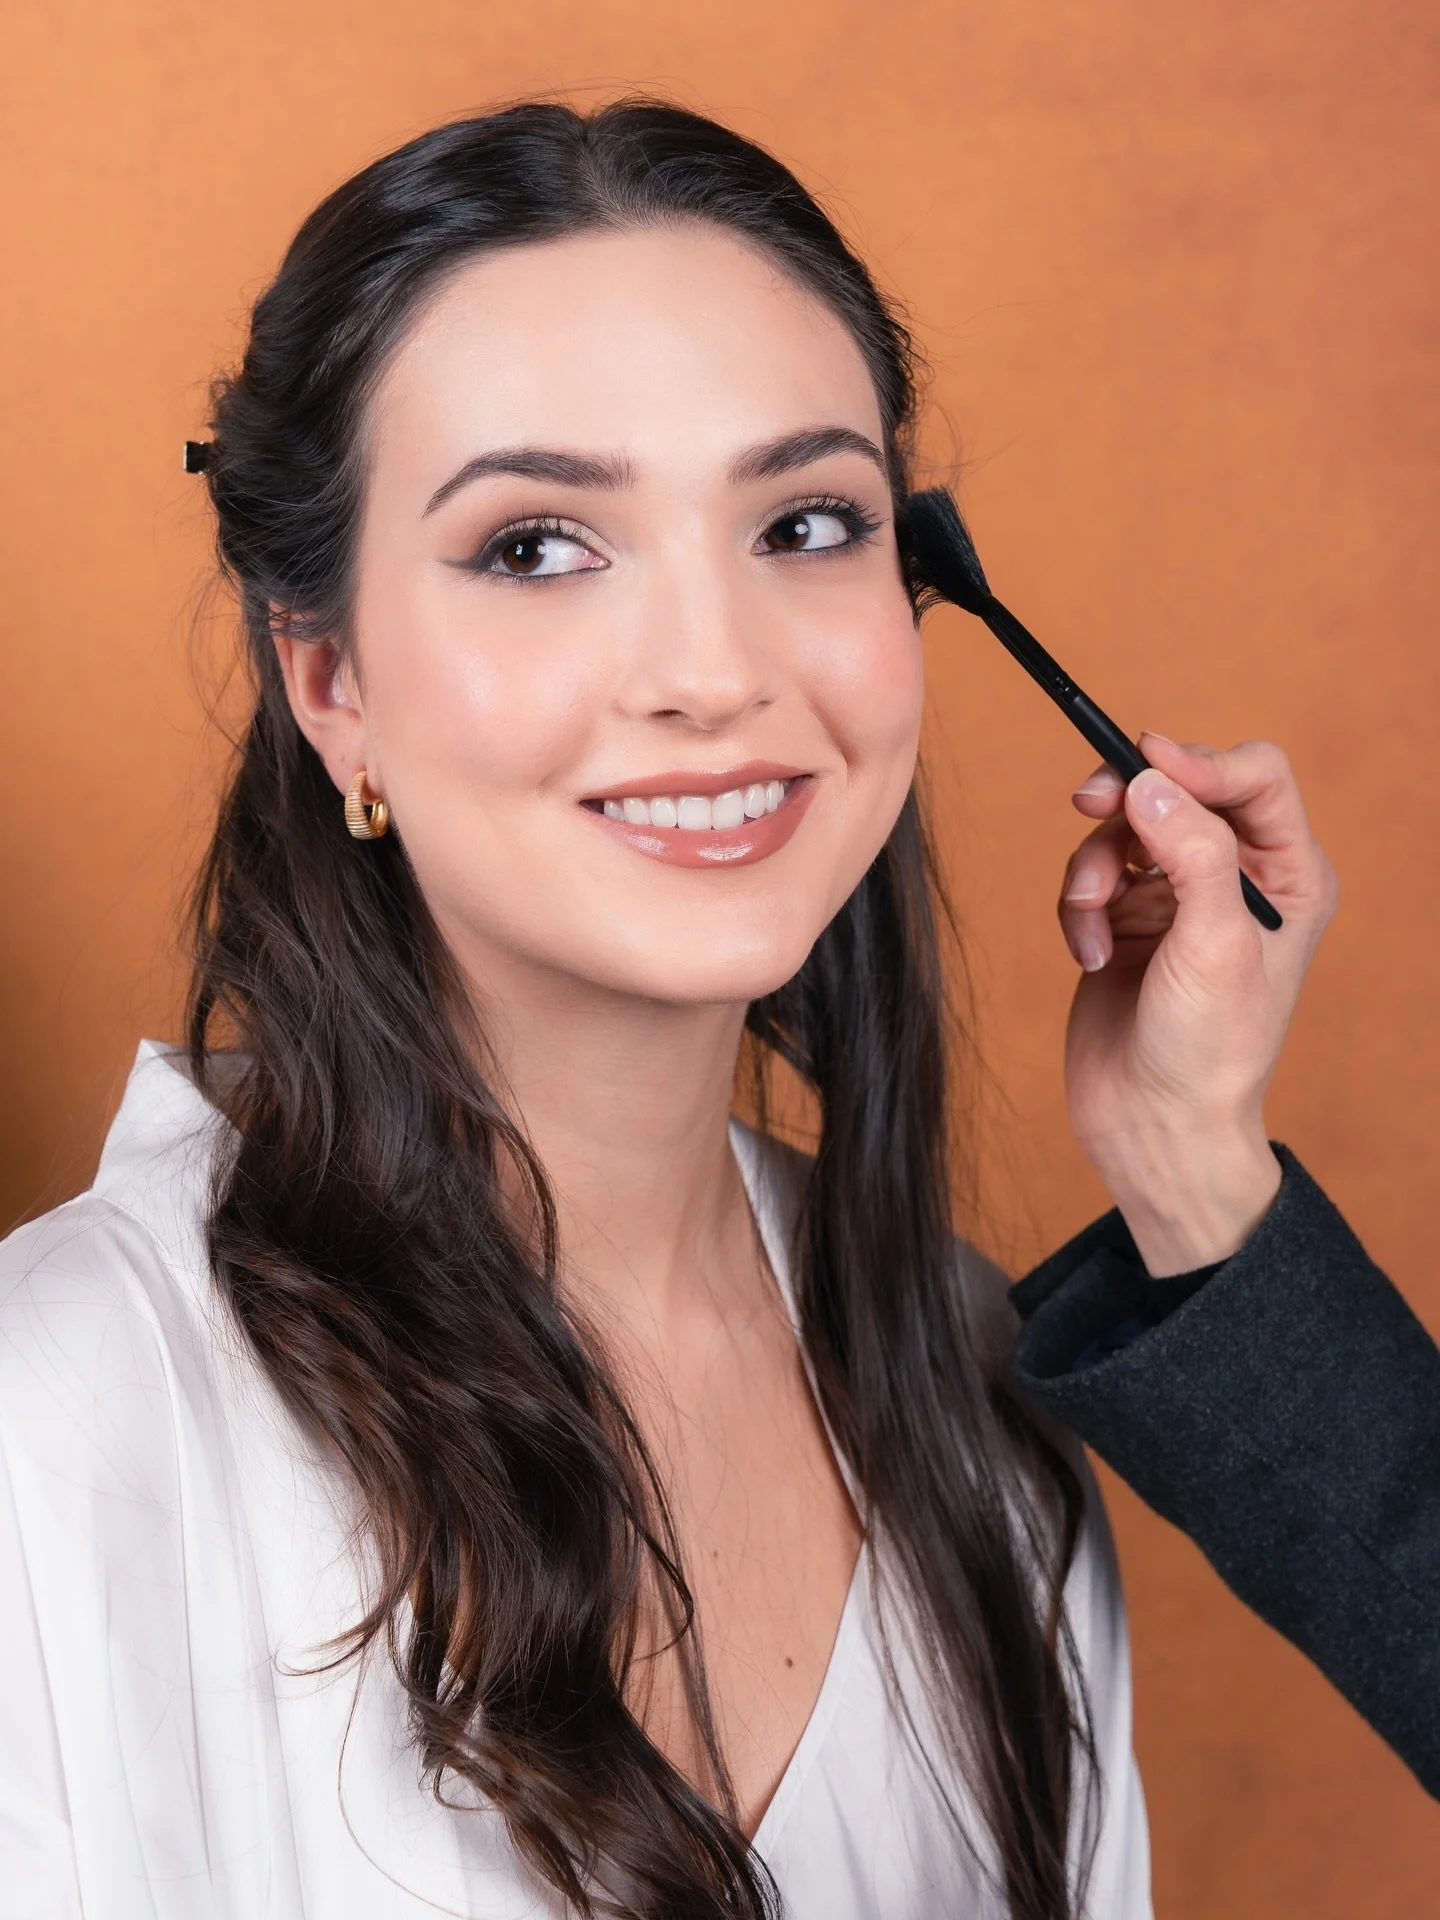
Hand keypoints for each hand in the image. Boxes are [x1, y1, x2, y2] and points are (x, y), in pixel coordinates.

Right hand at [1057, 733, 1337, 1275]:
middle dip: (1130, 801)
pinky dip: (1079, 908)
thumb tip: (1149, 780)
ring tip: (1092, 920)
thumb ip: (1192, 852)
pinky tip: (1088, 954)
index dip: (1200, 764)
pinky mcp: (1127, 920)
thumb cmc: (1208, 1052)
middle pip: (1179, 789)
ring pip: (1123, 829)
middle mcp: (1237, 877)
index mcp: (1289, 876)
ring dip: (1094, 868)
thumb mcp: (1215, 944)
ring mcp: (1178, 897)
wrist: (1154, 1125)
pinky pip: (1090, 876)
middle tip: (1089, 804)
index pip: (1255, 778)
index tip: (1145, 767)